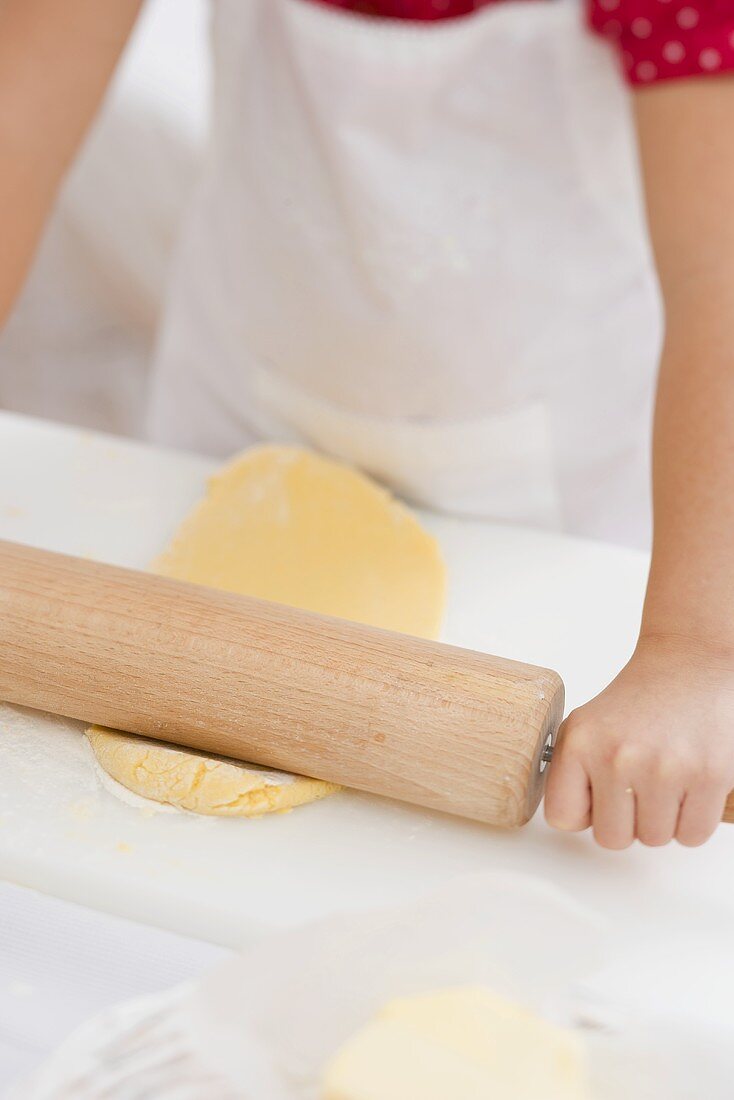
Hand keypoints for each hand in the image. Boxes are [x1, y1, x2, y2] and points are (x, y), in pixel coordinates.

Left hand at [544, 635, 733, 848]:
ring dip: (662, 818)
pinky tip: (688, 784)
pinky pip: (692, 835)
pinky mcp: (708, 777)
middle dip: (627, 819)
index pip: (563, 817)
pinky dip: (692, 820)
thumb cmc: (642, 699)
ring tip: (665, 778)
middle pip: (612, 838)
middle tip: (638, 784)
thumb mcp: (587, 724)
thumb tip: (570, 818)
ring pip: (654, 839)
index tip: (598, 792)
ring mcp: (664, 769)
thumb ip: (571, 771)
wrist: (692, 664)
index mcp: (580, 742)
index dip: (585, 810)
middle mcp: (618, 756)